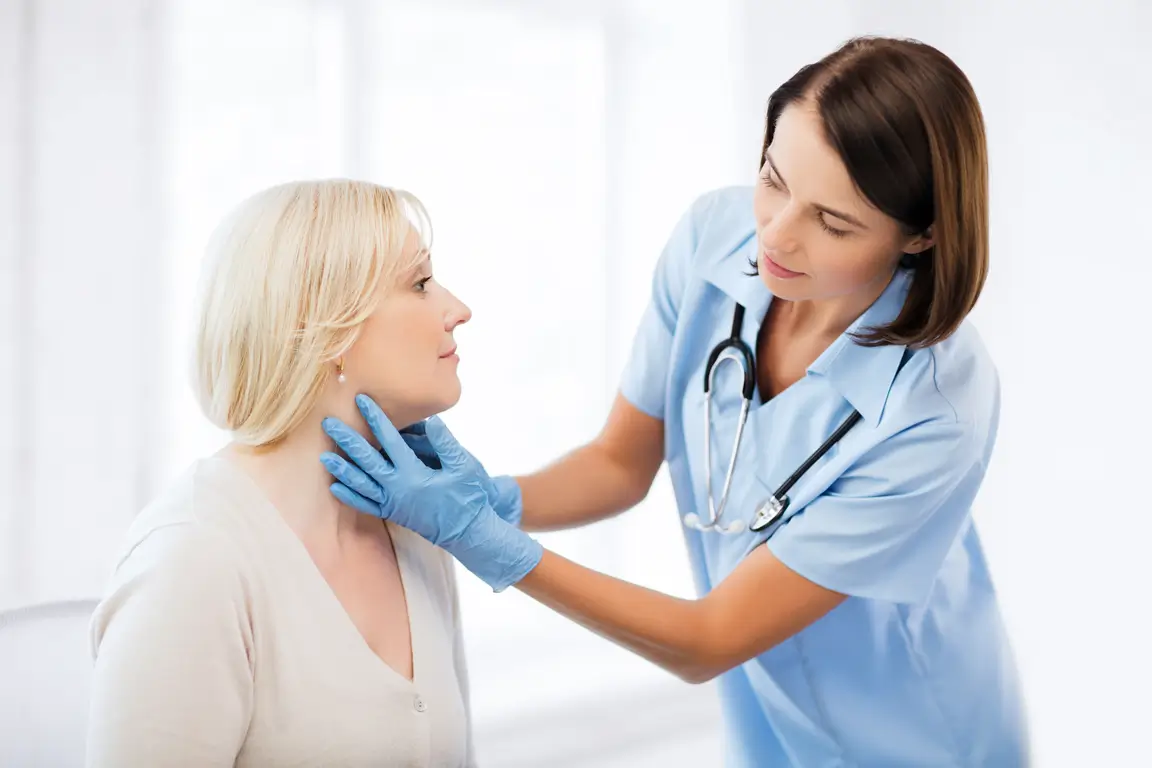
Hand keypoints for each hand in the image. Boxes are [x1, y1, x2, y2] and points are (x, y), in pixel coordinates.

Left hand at [319, 395, 540, 591]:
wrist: (468, 532)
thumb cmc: (469, 497)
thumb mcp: (464, 466)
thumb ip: (446, 443)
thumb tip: (430, 421)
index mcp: (414, 474)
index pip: (389, 440)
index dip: (375, 418)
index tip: (361, 401)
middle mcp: (397, 489)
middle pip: (366, 460)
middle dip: (347, 440)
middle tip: (328, 423)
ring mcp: (393, 504)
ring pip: (360, 484)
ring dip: (341, 468)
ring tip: (324, 455)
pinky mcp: (393, 514)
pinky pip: (365, 505)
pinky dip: (349, 496)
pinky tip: (335, 487)